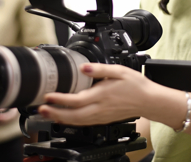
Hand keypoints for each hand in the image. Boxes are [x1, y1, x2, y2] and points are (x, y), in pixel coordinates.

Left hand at [38, 63, 155, 125]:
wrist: (149, 100)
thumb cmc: (136, 85)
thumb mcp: (119, 70)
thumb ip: (100, 69)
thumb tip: (84, 67)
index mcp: (102, 95)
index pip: (77, 100)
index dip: (61, 99)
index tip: (48, 96)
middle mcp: (100, 108)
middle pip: (74, 116)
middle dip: (55, 113)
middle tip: (41, 109)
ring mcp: (101, 116)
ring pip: (78, 121)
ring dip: (61, 118)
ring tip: (47, 114)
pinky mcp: (103, 119)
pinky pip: (84, 122)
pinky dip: (71, 121)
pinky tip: (64, 117)